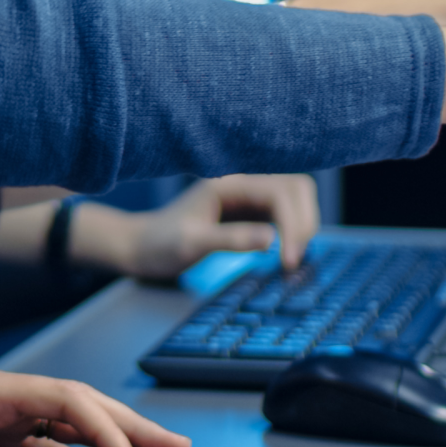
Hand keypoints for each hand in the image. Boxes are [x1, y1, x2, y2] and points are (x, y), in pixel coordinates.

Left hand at [77, 174, 320, 277]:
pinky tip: (285, 255)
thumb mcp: (191, 244)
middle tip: (292, 263)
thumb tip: (272, 240)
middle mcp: (243, 183)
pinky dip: (293, 232)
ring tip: (290, 262)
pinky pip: (284, 214)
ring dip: (302, 227)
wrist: (141, 248)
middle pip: (297, 188)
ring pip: (295, 200)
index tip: (288, 261)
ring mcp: (248, 196)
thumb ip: (230, 240)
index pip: (280, 193)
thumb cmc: (160, 244)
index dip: (292, 225)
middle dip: (303, 223)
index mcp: (229, 183)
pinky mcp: (250, 211)